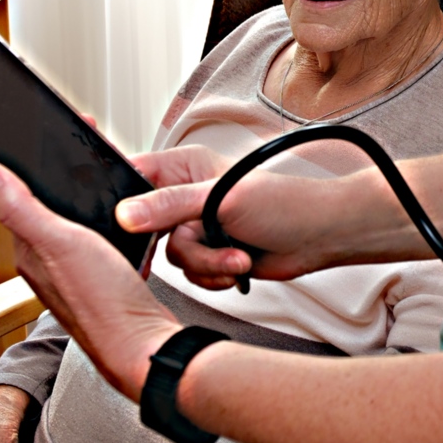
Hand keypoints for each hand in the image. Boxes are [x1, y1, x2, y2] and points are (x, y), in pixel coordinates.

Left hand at [0, 163, 184, 402]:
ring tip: (106, 184)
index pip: (21, 198)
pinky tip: (125, 223)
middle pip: (52, 210)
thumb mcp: (60, 242)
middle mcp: (49, 263)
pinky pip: (103, 242)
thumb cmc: (103, 302)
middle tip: (88, 155)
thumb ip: (21, 208)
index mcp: (31, 251)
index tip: (52, 140)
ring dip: (91, 205)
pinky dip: (112, 227)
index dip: (34, 167)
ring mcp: (77, 273)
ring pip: (78, 225)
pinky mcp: (105, 279)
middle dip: (67, 182)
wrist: (143, 345)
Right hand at [120, 145, 382, 288]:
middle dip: (180, 243)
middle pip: (148, 227)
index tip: (121, 224)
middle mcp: (187, 196)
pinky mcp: (211, 255)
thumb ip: (169, 206)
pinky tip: (238, 266)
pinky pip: (191, 274)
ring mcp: (199, 227)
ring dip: (205, 263)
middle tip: (195, 244)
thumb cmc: (285, 204)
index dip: (123, 201)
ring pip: (173, 256)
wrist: (320, 238)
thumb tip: (125, 214)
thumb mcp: (220, 199)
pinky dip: (213, 275)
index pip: (135, 176)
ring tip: (236, 255)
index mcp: (185, 167)